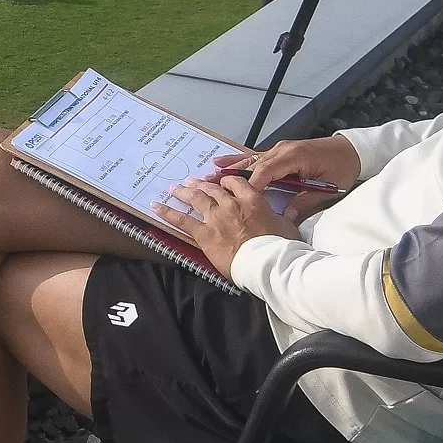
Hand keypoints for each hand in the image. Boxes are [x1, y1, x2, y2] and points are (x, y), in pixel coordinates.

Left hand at [153, 176, 303, 273]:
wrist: (266, 262)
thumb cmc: (279, 245)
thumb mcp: (286, 226)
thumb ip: (278, 218)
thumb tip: (285, 218)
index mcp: (252, 200)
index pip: (236, 183)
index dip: (226, 181)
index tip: (222, 182)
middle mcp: (231, 204)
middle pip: (213, 189)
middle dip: (202, 185)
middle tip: (193, 182)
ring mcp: (215, 218)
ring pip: (196, 199)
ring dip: (185, 192)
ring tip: (176, 188)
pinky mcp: (204, 234)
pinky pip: (182, 220)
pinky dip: (167, 212)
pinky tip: (156, 207)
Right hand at [208, 134, 359, 221]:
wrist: (353, 151)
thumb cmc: (342, 168)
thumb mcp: (326, 189)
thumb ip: (303, 203)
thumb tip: (284, 219)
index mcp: (294, 157)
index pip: (266, 171)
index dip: (251, 185)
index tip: (237, 198)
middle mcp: (283, 150)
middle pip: (253, 164)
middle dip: (231, 176)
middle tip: (209, 185)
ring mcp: (280, 149)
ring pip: (250, 160)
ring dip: (230, 169)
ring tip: (208, 175)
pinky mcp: (279, 152)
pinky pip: (256, 157)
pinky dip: (239, 161)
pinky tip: (222, 163)